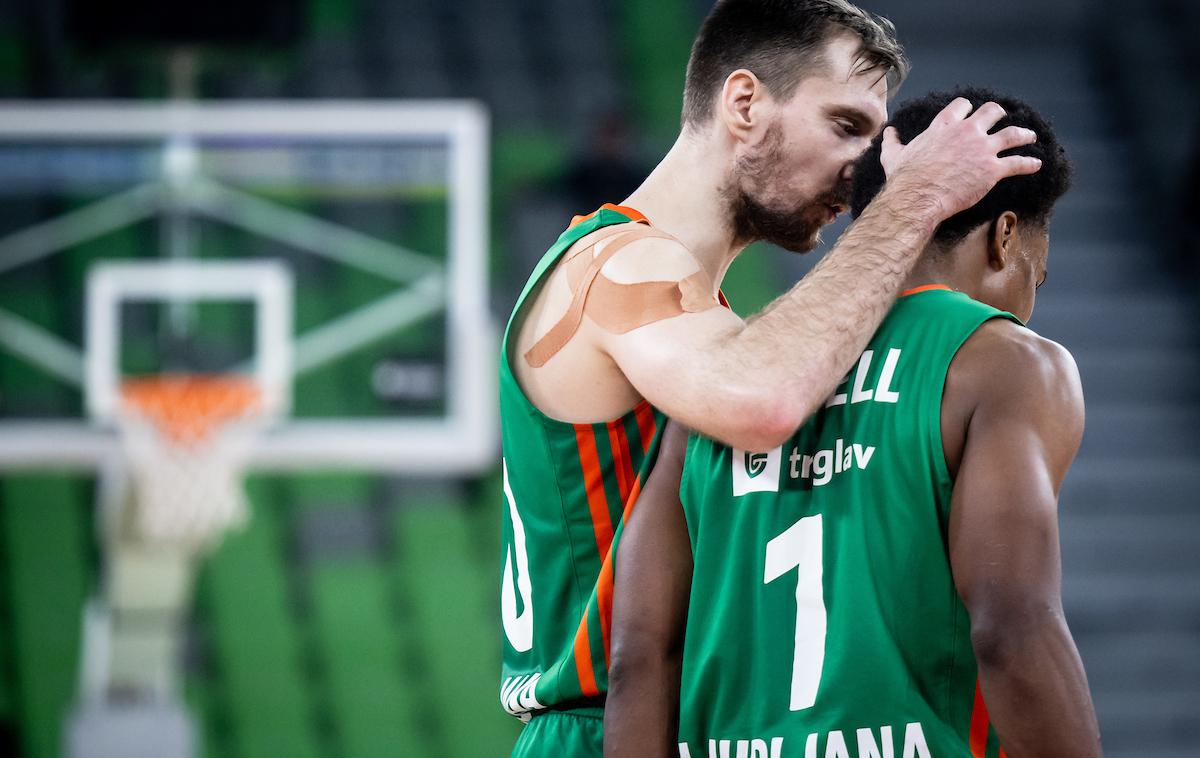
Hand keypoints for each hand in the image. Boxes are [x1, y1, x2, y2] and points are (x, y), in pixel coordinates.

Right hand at [879, 97, 1040, 220]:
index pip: (963, 106)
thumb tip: (888, 132)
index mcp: (944, 125)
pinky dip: (1029, 163)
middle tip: (1003, 118)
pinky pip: (1018, 163)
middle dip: (999, 114)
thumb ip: (892, 141)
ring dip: (1023, 134)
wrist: (917, 197)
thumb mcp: (894, 155)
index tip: (971, 112)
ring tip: (1030, 136)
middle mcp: (968, 131)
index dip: (968, 108)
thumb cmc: (904, 177)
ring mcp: (982, 149)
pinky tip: (1036, 164)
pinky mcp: (993, 170)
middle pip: (992, 112)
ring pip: (1012, 134)